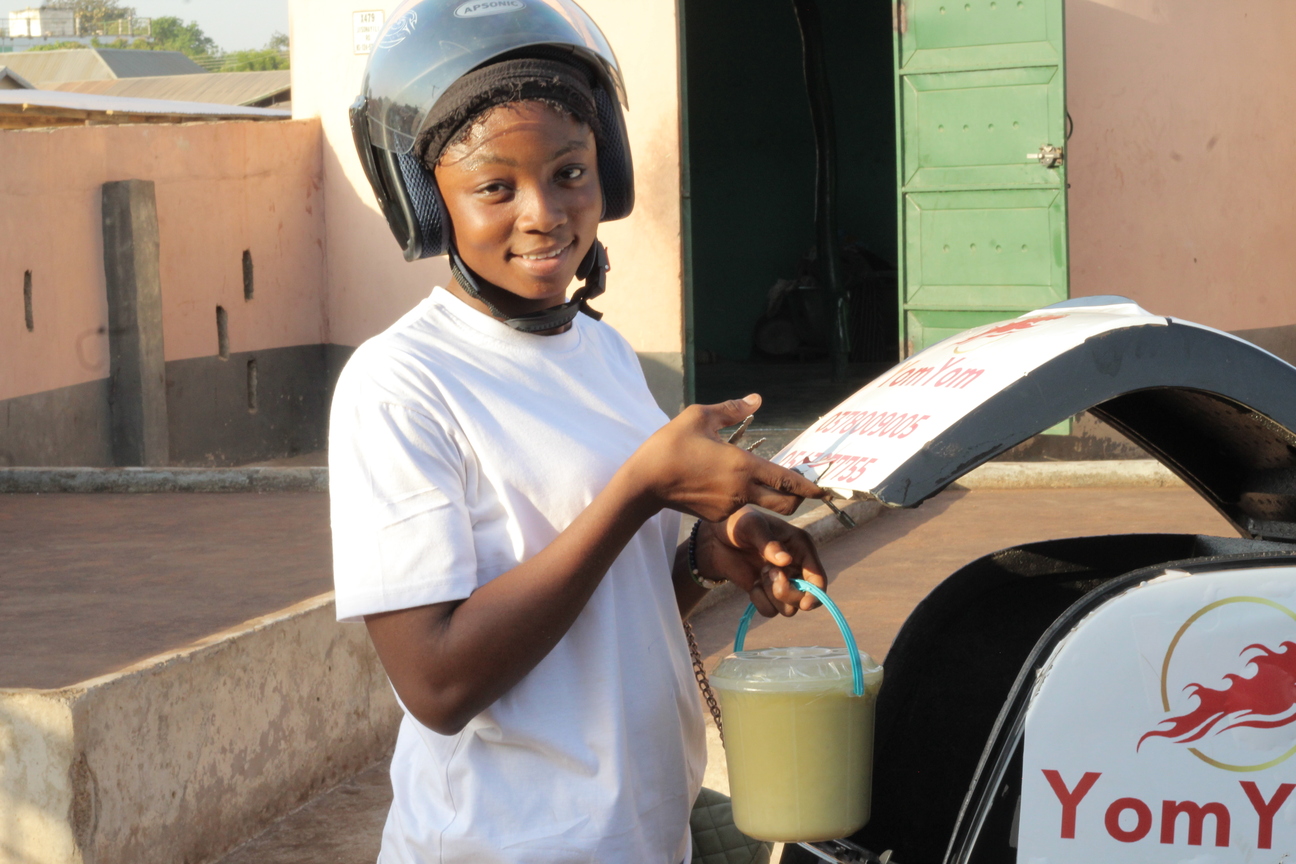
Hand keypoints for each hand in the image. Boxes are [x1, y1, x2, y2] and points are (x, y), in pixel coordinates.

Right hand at [623, 394, 826, 521]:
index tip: (826, 490)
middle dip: (798, 499)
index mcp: (743, 466)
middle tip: (800, 487)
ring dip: (771, 499)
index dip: (810, 486)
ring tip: (763, 482)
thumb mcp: (699, 416)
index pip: (788, 481)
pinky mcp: (718, 516)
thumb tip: (756, 400)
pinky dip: (745, 499)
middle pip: (785, 504)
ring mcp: (730, 507)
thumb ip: (732, 408)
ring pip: (763, 507)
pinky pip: (741, 508)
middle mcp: (741, 491)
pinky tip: (727, 484)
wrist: (644, 483)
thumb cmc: (670, 445)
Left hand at [696, 507, 827, 616]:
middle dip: (786, 592)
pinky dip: (760, 601)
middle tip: (767, 573)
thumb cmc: (736, 523)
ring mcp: (782, 581)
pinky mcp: (766, 592)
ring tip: (760, 574)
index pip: (818, 578)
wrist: (714, 537)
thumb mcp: (751, 526)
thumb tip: (786, 561)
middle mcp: (796, 566)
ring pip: (788, 609)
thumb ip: (768, 543)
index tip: (804, 604)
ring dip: (772, 596)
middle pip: (805, 598)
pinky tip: (752, 584)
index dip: (816, 594)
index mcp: (801, 547)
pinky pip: (770, 610)